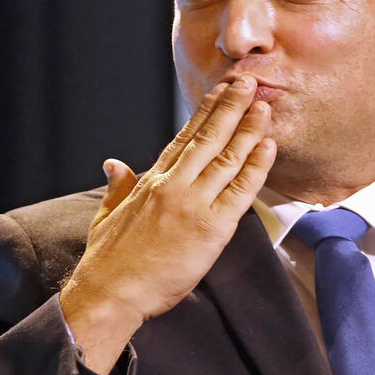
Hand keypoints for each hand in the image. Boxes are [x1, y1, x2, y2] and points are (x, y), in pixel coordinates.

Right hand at [59, 76, 275, 372]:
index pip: (183, 139)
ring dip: (248, 129)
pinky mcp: (211, 228)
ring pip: (226, 158)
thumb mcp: (106, 215)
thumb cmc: (107, 261)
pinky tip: (268, 147)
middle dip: (230, 108)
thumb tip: (114, 164)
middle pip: (208, 138)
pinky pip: (240, 192)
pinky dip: (256, 168)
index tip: (219, 92)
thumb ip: (117, 187)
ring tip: (263, 105)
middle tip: (248, 82)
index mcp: (150, 181)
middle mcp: (173, 186)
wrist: (111, 293)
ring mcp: (193, 204)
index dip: (204, 113)